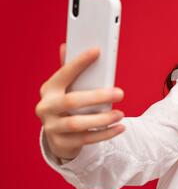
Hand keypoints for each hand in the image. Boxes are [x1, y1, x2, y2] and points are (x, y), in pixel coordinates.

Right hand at [35, 43, 125, 159]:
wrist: (59, 137)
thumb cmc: (68, 106)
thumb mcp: (67, 89)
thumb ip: (70, 71)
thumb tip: (66, 46)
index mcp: (49, 89)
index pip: (64, 73)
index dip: (80, 62)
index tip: (97, 51)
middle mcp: (46, 108)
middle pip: (72, 101)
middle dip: (98, 97)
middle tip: (120, 93)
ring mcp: (52, 127)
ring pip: (78, 124)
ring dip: (102, 119)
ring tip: (120, 114)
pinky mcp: (62, 143)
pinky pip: (86, 139)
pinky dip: (105, 134)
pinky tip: (120, 128)